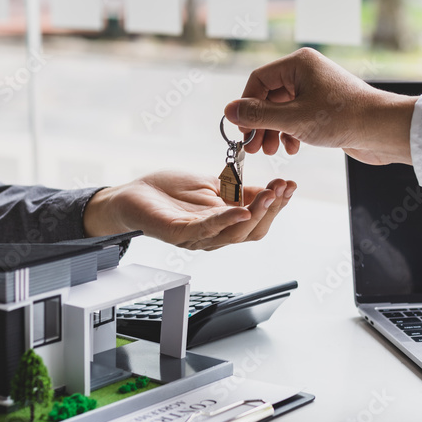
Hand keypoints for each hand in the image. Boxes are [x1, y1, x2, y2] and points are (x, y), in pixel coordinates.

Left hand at [83, 170, 295, 249]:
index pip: (258, 219)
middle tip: (282, 189)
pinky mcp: (178, 234)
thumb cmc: (169, 192)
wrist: (132, 194)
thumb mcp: (213, 185)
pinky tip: (241, 211)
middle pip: (252, 231)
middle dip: (271, 209)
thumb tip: (271, 188)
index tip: (289, 184)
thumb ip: (239, 190)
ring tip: (268, 195)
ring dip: (256, 213)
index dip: (276, 204)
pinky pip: (207, 230)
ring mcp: (197, 237)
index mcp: (224, 224)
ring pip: (235, 234)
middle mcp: (214, 235)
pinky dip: (227, 221)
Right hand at [223, 47, 416, 164]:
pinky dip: (291, 133)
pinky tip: (292, 148)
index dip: (247, 107)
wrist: (383, 130)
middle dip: (261, 123)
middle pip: (269, 96)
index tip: (242, 131)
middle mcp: (307, 72)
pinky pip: (298, 118)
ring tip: (272, 151)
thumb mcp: (293, 119)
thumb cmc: (342, 118)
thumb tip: (228, 110)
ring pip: (283, 110)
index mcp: (299, 64)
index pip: (258, 80)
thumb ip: (258, 115)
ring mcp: (317, 90)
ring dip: (274, 131)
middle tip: (254, 148)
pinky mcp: (325, 108)